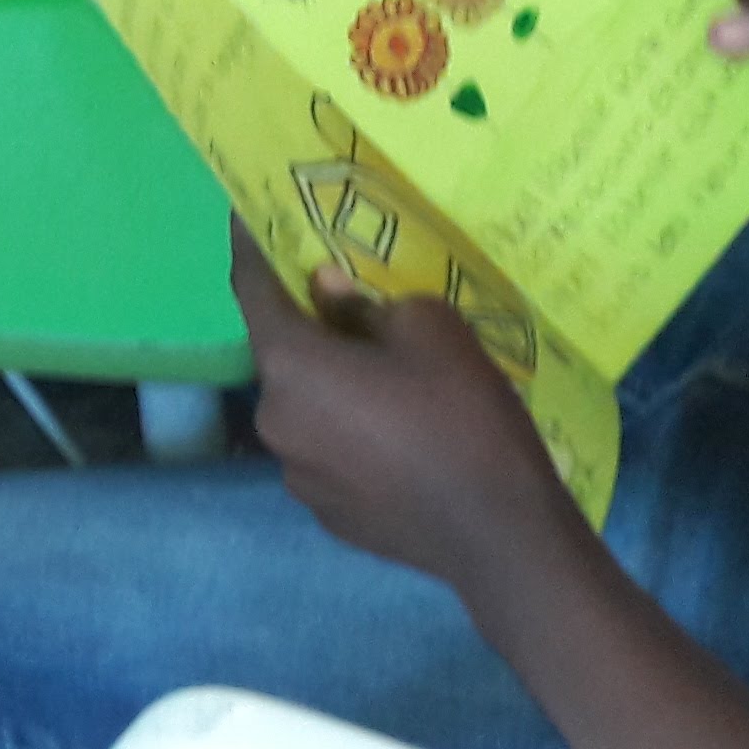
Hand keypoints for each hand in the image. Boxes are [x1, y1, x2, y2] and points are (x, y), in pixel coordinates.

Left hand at [228, 224, 594, 593]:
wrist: (500, 535)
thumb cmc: (461, 414)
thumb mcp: (427, 328)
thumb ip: (363, 302)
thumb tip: (325, 289)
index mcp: (288, 366)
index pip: (251, 288)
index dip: (251, 245)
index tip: (249, 213)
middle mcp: (274, 421)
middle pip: (283, 353)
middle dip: (311, 325)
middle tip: (354, 304)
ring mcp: (297, 476)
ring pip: (307, 406)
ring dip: (333, 385)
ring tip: (388, 379)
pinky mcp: (328, 515)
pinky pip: (328, 452)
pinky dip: (349, 432)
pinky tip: (398, 436)